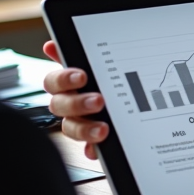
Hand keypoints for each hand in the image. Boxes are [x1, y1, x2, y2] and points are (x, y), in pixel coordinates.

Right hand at [42, 40, 109, 159]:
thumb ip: (78, 54)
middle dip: (78, 103)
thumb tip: (50, 45)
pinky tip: (99, 148)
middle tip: (98, 101)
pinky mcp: (92, 143)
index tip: (81, 76)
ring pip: (71, 129)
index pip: (54, 82)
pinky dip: (92, 149)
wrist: (143, 101)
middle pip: (60, 106)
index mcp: (67, 85)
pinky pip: (88, 150)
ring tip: (103, 128)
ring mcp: (79, 124)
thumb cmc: (110, 79)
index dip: (64, 79)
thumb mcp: (99, 63)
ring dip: (84, 129)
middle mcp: (68, 104)